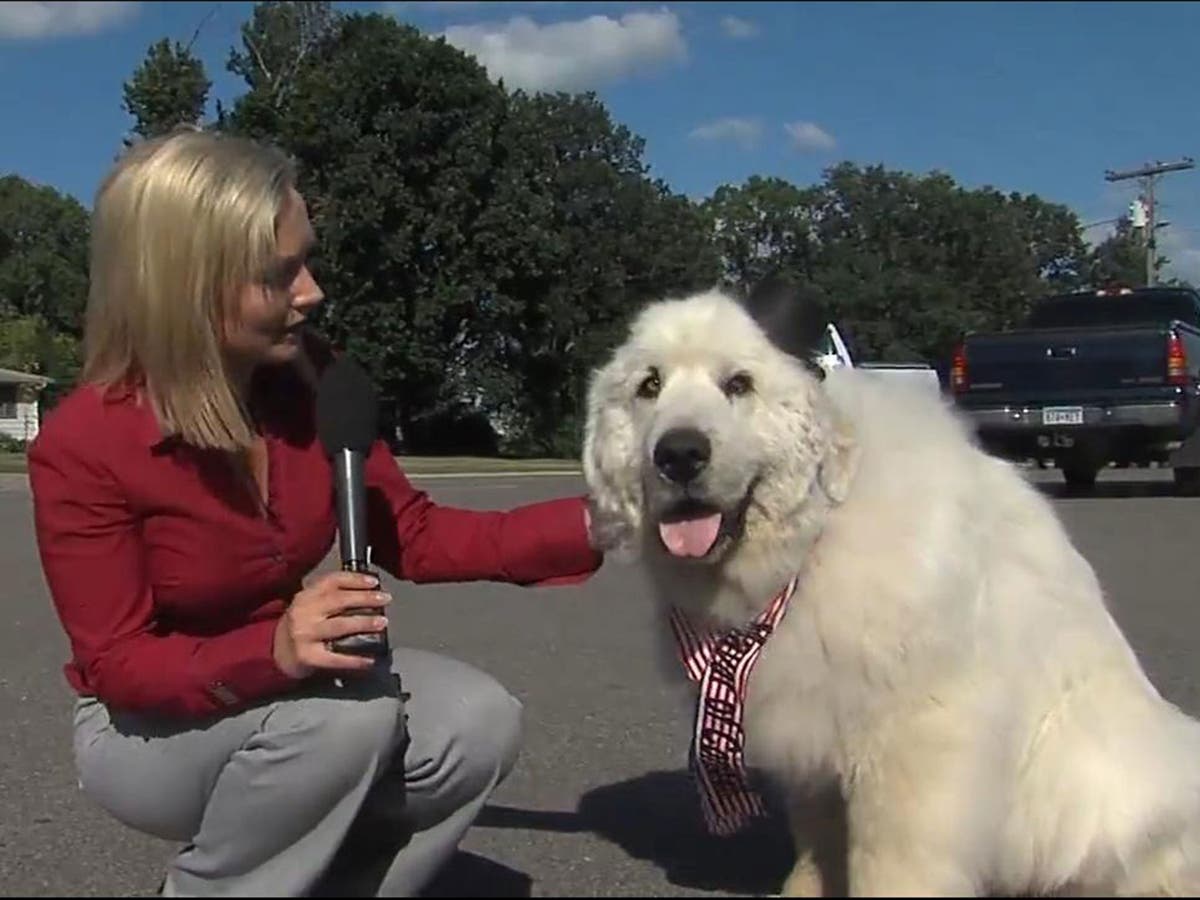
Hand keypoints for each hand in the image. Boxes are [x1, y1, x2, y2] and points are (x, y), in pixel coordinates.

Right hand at [273, 570, 390, 677]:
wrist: (276, 653)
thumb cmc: (301, 625)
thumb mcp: (309, 605)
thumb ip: (330, 596)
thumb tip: (368, 592)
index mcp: (305, 596)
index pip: (332, 581)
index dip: (355, 579)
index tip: (374, 582)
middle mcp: (303, 612)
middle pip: (339, 601)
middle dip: (365, 598)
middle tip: (385, 599)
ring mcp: (304, 635)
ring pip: (340, 626)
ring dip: (364, 623)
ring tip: (382, 622)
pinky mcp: (307, 657)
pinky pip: (336, 658)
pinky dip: (355, 660)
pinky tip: (369, 660)